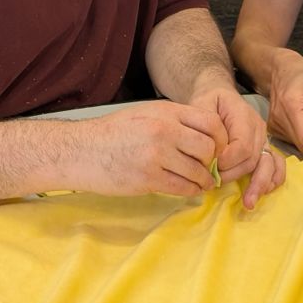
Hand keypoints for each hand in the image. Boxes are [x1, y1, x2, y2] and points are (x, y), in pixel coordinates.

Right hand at [76, 101, 228, 197]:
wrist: (81, 150)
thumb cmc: (113, 133)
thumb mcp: (145, 114)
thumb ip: (174, 121)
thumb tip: (204, 136)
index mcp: (166, 112)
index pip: (211, 122)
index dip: (221, 138)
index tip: (218, 148)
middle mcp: (164, 130)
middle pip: (209, 148)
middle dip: (213, 160)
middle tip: (209, 167)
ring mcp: (156, 155)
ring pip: (198, 171)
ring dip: (204, 180)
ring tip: (203, 182)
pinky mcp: (147, 178)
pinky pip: (182, 187)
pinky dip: (191, 190)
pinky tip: (190, 189)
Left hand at [191, 85, 284, 209]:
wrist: (218, 94)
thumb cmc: (208, 101)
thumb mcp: (201, 105)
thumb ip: (208, 128)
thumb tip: (215, 154)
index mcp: (244, 116)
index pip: (242, 146)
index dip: (227, 161)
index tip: (211, 166)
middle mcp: (258, 129)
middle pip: (253, 159)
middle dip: (235, 175)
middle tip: (215, 183)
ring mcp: (263, 139)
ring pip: (268, 164)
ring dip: (259, 184)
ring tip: (249, 203)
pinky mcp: (263, 148)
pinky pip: (276, 165)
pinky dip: (272, 179)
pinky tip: (263, 192)